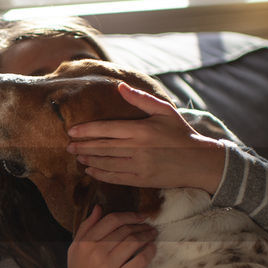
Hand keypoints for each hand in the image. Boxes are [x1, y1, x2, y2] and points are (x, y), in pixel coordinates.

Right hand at [60, 206, 154, 267]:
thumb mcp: (75, 251)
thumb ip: (85, 228)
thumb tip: (98, 207)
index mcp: (85, 243)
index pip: (111, 220)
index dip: (129, 215)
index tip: (140, 216)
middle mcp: (96, 252)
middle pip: (124, 231)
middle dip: (141, 226)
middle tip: (150, 226)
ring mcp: (108, 267)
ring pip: (133, 243)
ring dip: (147, 236)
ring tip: (153, 235)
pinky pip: (140, 261)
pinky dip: (149, 252)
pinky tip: (153, 248)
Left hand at [66, 82, 226, 193]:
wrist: (199, 161)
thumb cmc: (180, 132)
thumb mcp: (164, 111)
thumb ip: (140, 99)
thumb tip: (120, 87)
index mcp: (141, 130)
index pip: (106, 129)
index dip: (86, 131)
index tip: (72, 131)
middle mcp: (138, 149)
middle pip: (102, 147)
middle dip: (83, 146)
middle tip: (68, 146)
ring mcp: (139, 166)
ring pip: (106, 163)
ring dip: (89, 160)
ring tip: (77, 156)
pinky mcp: (142, 180)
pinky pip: (115, 178)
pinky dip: (100, 174)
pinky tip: (91, 171)